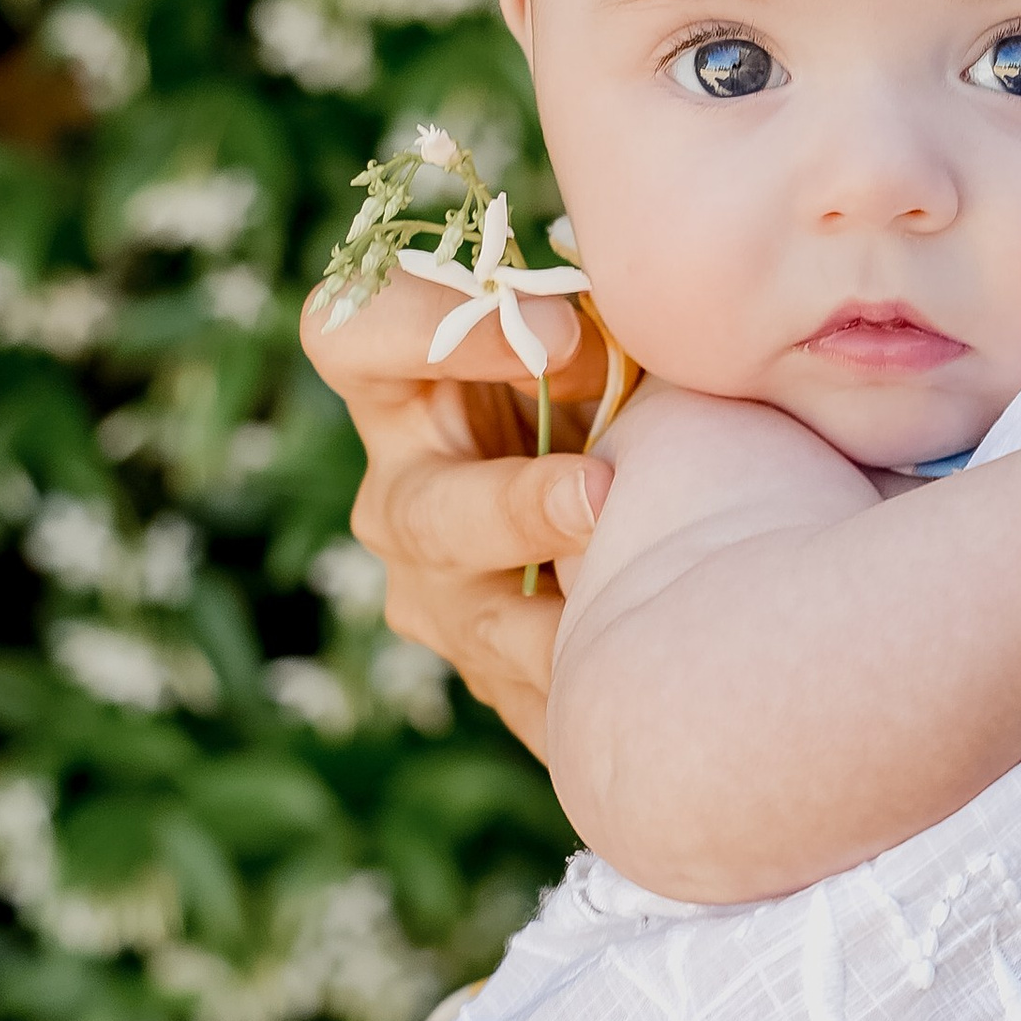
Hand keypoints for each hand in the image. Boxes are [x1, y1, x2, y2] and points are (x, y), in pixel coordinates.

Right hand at [300, 269, 614, 759]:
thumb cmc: (626, 392)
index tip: (562, 328)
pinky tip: (673, 679)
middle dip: (516, 507)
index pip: (346, 337)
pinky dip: (611, 690)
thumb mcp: (612, 342)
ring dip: (572, 623)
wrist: (655, 514)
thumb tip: (654, 317)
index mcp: (401, 387)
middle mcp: (402, 499)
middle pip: (422, 514)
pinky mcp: (500, 680)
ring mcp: (441, 601)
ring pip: (486, 625)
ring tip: (654, 615)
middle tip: (603, 493)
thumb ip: (615, 321)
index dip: (429, 328)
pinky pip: (546, 703)